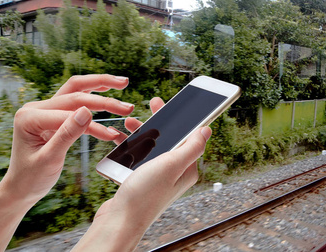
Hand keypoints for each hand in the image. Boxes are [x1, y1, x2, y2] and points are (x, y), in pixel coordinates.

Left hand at [4, 74, 134, 203]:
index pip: (68, 111)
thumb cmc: (31, 178)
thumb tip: (87, 111)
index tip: (112, 134)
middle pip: (75, 91)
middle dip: (103, 91)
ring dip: (100, 86)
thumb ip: (67, 134)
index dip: (93, 122)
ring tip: (122, 84)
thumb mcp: (50, 159)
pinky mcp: (54, 116)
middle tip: (125, 86)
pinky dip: (96, 108)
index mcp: (29, 117)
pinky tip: (111, 108)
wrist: (21, 188)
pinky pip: (78, 106)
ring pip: (77, 91)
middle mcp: (36, 108)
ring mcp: (45, 110)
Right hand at [73, 105, 211, 250]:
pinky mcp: (142, 180)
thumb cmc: (145, 196)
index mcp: (186, 168)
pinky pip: (140, 156)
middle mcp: (174, 172)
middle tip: (152, 105)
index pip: (189, 136)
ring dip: (143, 132)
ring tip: (131, 122)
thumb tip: (207, 130)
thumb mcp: (171, 165)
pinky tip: (121, 140)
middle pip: (171, 139)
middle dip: (160, 121)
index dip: (183, 118)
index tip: (175, 104)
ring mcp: (158, 176)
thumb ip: (190, 147)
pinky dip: (132, 146)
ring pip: (153, 146)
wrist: (118, 222)